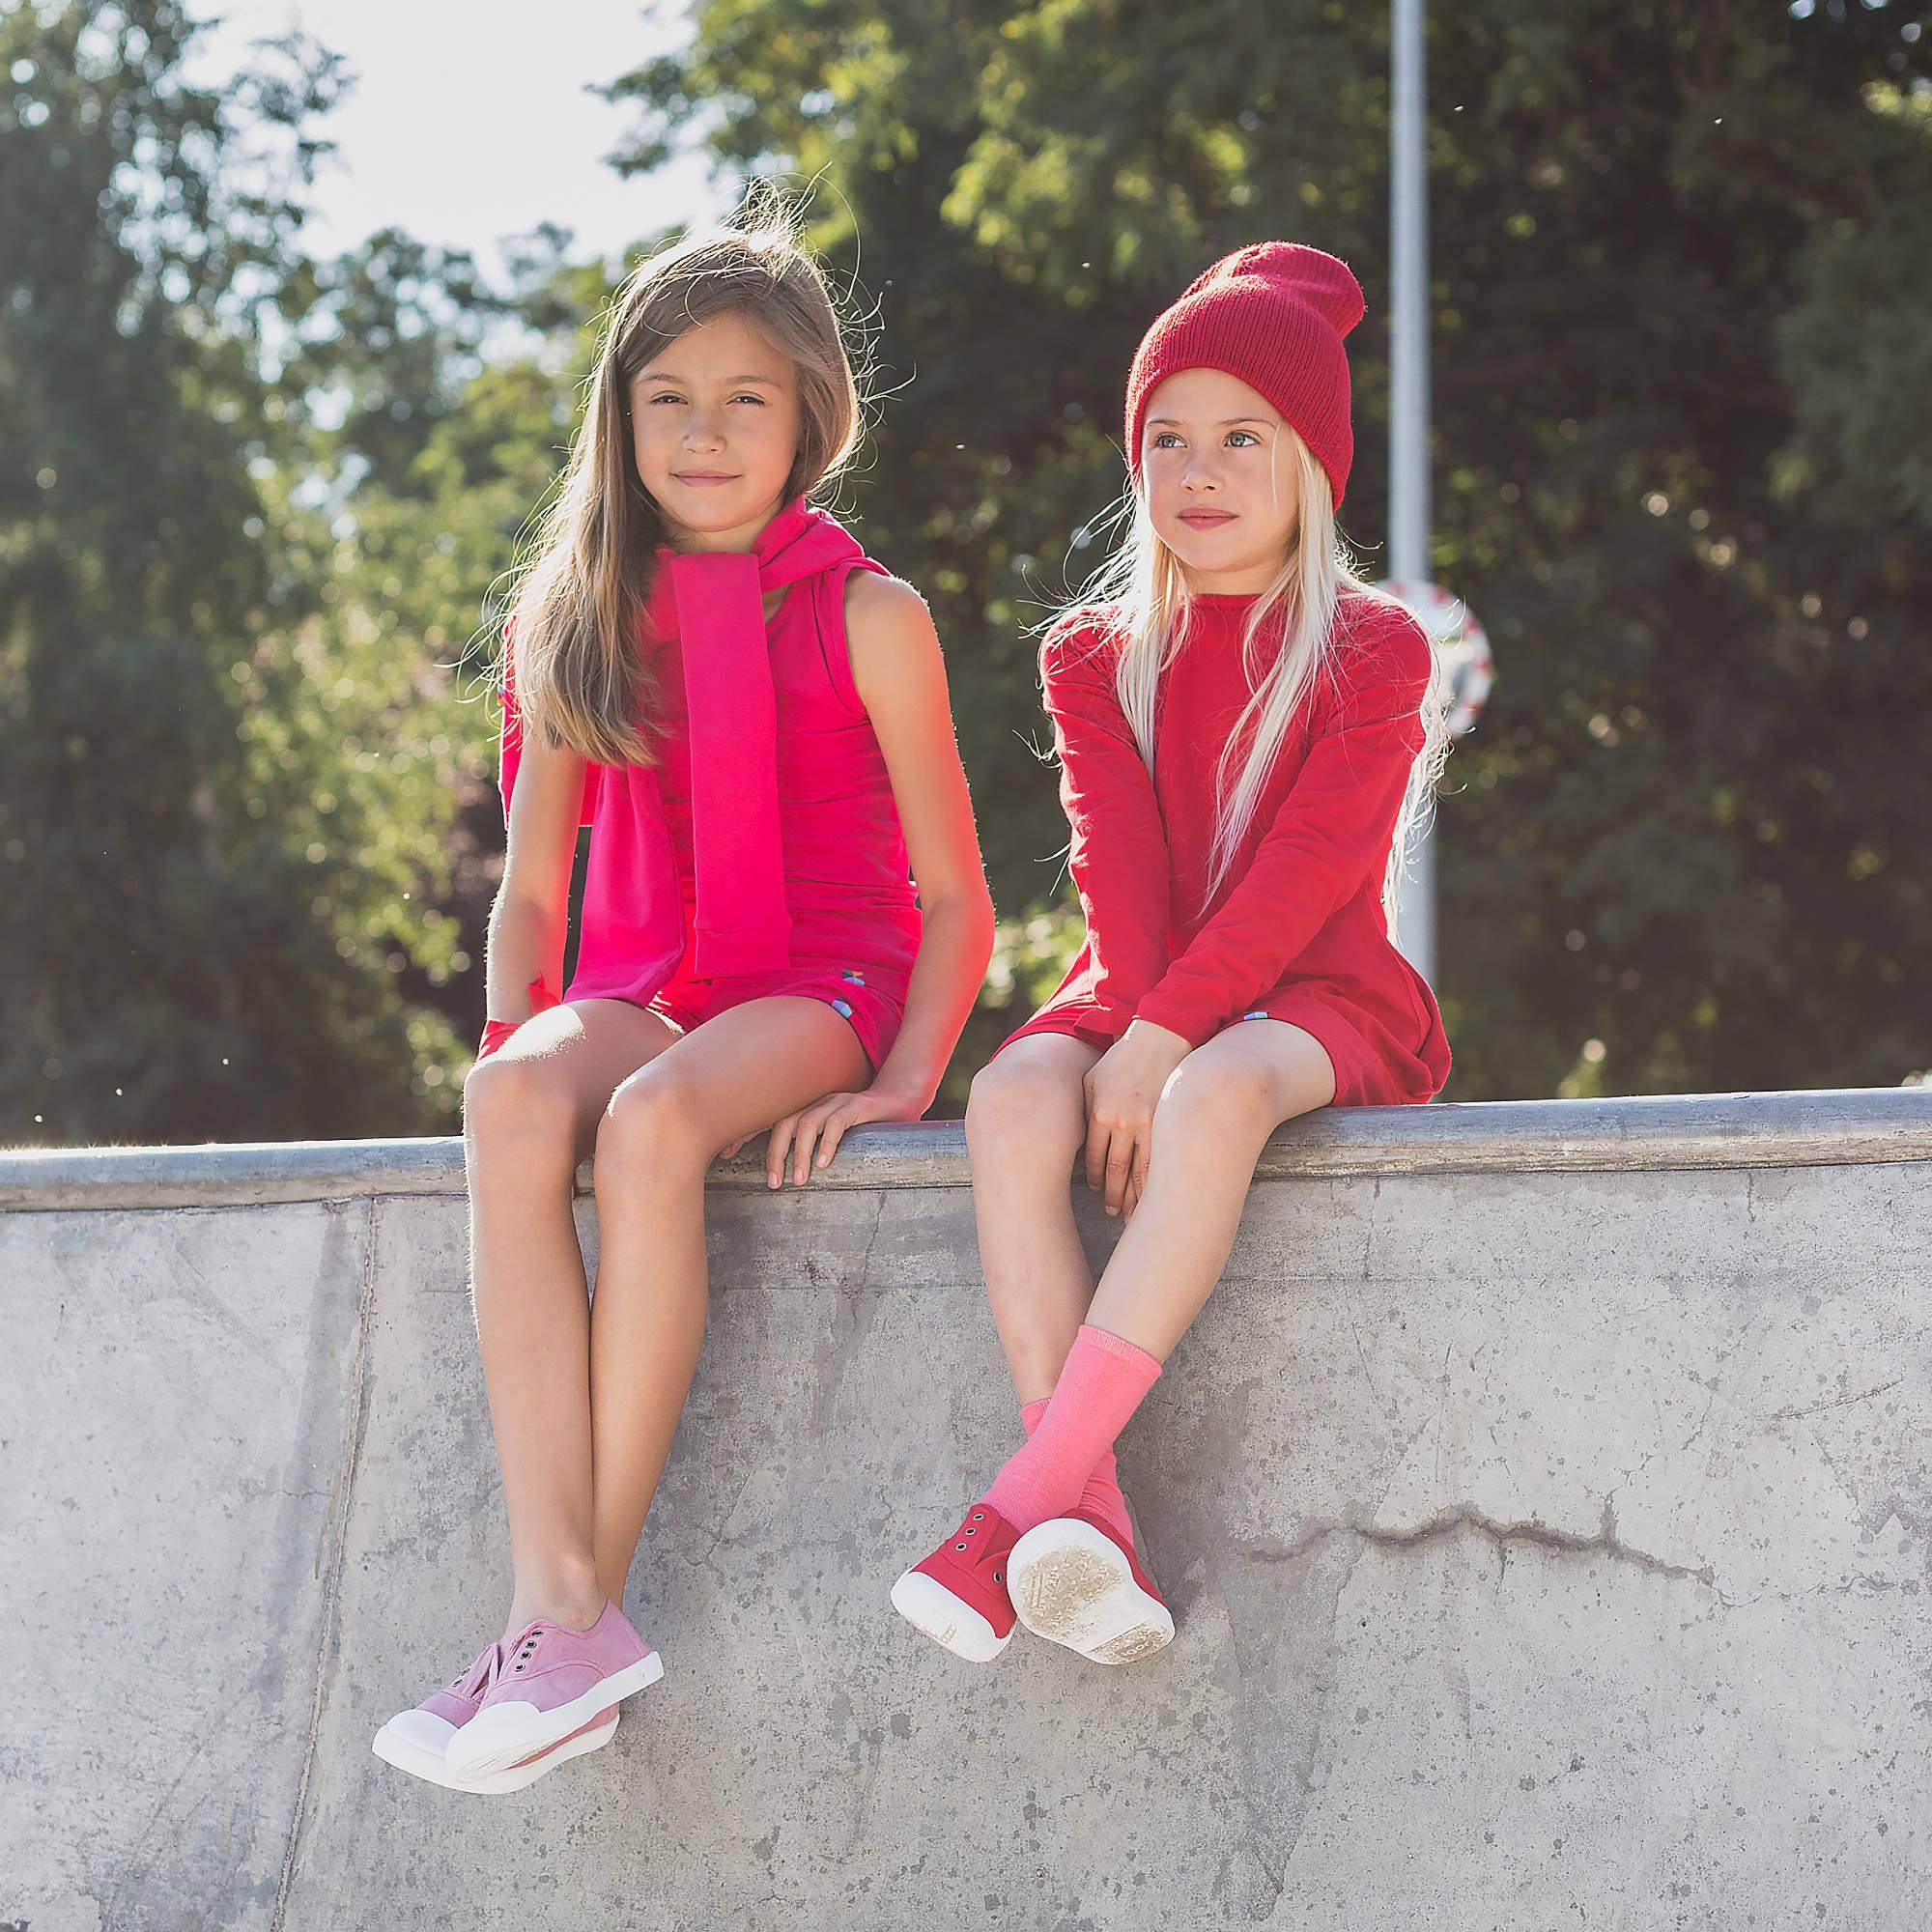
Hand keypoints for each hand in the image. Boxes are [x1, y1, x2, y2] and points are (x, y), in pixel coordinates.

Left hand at [718, 1085, 928, 1186]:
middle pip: (784, 1121)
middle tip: (773, 1183)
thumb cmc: (865, 1124)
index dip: (745, 1133)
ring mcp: (837, 1100)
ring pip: (808, 1122)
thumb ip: (808, 1143)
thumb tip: (782, 1172)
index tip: (726, 1154)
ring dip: (800, 1153)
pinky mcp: (859, 1106)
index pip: (768, 1115)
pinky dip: (828, 1142)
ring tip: (800, 1180)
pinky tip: (824, 1163)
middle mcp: (817, 1099)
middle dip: (774, 1153)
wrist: (904, 1099)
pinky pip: (838, 1121)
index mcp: (805, 1104)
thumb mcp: (831, 1133)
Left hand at [1082, 1019, 1190, 1219]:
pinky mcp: (1167, 1124)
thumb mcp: (1093, 1078)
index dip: (1093, 1177)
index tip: (1094, 1189)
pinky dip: (1154, 1182)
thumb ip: (1085, 1107)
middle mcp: (1121, 1124)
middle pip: (1114, 1170)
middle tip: (1110, 1211)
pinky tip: (1154, 1197)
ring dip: (1133, 1197)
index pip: (1094, 1157)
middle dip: (1111, 1195)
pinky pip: (1159, 1161)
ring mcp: (1146, 1126)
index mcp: (1099, 1113)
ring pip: (1138, 1172)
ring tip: (1130, 1215)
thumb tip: (1079, 1132)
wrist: (1159, 1039)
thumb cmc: (1122, 1057)